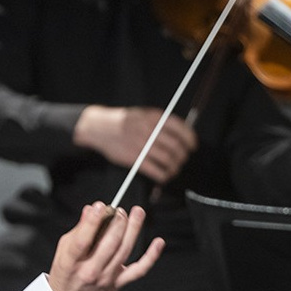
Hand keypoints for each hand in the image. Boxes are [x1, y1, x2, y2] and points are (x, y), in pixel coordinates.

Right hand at [47, 202, 164, 290]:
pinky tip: (158, 242)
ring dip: (133, 229)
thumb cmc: (65, 273)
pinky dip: (151, 255)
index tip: (101, 206)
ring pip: (124, 250)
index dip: (93, 221)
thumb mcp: (63, 250)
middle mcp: (90, 270)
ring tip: (136, 213)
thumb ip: (78, 230)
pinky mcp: (119, 283)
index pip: (83, 240)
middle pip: (109, 244)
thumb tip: (91, 210)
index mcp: (71, 262)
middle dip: (117, 222)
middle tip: (120, 210)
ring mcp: (106, 278)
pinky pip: (139, 269)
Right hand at [74, 105, 196, 182]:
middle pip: (176, 146)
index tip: (192, 146)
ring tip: (173, 169)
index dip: (190, 140)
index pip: (180, 129)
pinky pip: (155, 170)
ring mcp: (141, 144)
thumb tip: (180, 135)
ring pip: (168, 160)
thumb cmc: (122, 122)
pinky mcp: (133, 158)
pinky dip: (163, 175)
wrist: (98, 127)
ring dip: (174, 167)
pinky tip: (164, 176)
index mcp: (153, 117)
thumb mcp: (141, 114)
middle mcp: (149, 130)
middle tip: (182, 159)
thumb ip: (159, 123)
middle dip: (182, 156)